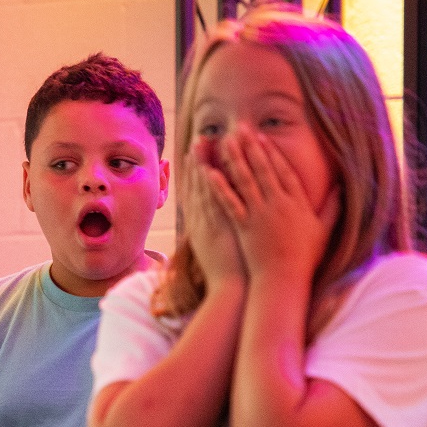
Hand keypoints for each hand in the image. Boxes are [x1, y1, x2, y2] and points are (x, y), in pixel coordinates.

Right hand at [185, 142, 246, 291]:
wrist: (229, 289)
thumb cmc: (227, 272)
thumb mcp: (215, 251)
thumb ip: (214, 233)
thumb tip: (215, 224)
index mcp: (203, 225)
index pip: (199, 193)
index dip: (198, 172)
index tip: (198, 153)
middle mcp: (203, 221)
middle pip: (198, 185)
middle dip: (198, 161)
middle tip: (198, 138)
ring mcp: (209, 223)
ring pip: (204, 188)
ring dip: (202, 165)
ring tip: (202, 143)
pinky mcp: (219, 227)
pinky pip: (213, 200)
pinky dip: (209, 183)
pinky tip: (208, 166)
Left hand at [215, 125, 335, 283]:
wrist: (284, 280)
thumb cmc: (304, 258)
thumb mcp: (324, 230)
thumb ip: (333, 207)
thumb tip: (343, 187)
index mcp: (297, 203)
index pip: (283, 171)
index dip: (271, 152)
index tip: (262, 137)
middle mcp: (277, 205)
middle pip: (262, 169)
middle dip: (251, 146)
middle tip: (240, 127)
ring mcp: (259, 214)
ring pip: (245, 180)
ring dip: (234, 159)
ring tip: (224, 141)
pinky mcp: (243, 227)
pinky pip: (229, 202)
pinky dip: (219, 186)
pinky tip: (208, 172)